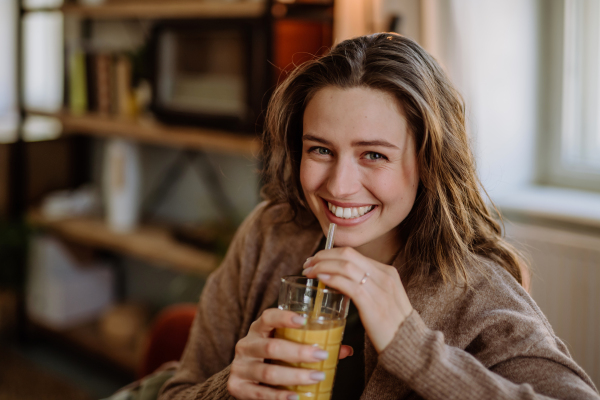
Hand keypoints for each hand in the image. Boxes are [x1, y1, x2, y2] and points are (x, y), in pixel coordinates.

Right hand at [227, 308, 352, 399]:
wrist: (244, 378)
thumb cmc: (272, 358)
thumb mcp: (286, 345)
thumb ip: (312, 345)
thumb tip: (346, 350)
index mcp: (258, 329)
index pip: (267, 317)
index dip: (284, 317)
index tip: (304, 320)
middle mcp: (246, 345)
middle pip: (271, 347)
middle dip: (299, 352)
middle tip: (322, 354)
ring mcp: (240, 367)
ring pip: (268, 372)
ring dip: (295, 376)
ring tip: (317, 377)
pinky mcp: (236, 387)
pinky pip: (259, 394)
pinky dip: (279, 397)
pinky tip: (296, 398)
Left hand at [303, 247, 412, 352]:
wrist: (409, 345)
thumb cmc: (392, 325)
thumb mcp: (382, 298)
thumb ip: (366, 286)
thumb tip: (339, 280)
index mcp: (387, 272)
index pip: (353, 253)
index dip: (330, 253)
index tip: (315, 260)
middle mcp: (384, 276)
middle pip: (347, 255)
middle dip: (322, 256)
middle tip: (307, 264)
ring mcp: (380, 289)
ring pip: (345, 266)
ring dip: (322, 266)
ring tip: (309, 272)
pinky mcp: (373, 304)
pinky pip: (348, 285)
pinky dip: (332, 279)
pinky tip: (321, 280)